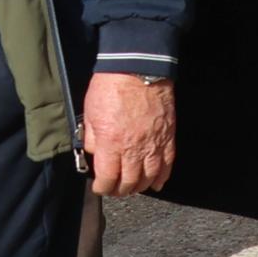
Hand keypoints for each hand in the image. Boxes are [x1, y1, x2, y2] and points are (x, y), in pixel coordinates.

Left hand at [81, 71, 176, 196]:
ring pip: (149, 177)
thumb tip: (94, 152)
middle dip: (121, 190)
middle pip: (130, 182)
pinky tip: (157, 182)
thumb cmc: (111, 85)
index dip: (102, 188)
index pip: (107, 179)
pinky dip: (162, 176)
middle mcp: (134, 148)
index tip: (99, 187)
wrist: (137, 66)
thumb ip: (91, 137)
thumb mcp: (89, 112)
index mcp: (111, 144)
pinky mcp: (168, 135)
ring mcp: (153, 143)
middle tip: (116, 190)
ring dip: (141, 186)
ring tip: (134, 187)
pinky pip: (167, 163)